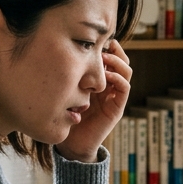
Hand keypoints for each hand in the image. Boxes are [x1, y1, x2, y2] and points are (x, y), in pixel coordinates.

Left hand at [56, 40, 130, 162]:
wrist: (71, 143)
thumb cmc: (64, 114)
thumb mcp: (65, 87)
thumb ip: (68, 73)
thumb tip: (56, 48)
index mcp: (98, 80)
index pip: (110, 57)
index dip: (106, 46)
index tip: (95, 39)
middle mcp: (109, 86)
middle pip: (121, 60)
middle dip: (114, 50)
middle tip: (103, 45)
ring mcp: (114, 96)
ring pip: (126, 72)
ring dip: (117, 62)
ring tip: (104, 58)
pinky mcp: (116, 108)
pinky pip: (124, 89)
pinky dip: (118, 79)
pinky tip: (106, 76)